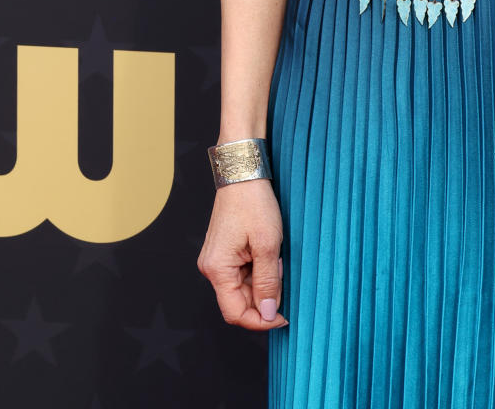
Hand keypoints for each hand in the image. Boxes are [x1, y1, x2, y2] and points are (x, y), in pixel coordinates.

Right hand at [196, 177, 289, 331]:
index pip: (235, 313)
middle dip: (263, 297)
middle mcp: (212, 268)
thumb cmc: (254, 204)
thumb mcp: (268, 244)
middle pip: (238, 302)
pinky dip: (258, 270)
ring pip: (242, 288)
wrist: (243, 173)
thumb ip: (268, 282)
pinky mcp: (224, 252)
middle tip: (282, 276)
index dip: (259, 321)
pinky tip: (269, 254)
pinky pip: (242, 273)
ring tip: (276, 259)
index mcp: (217, 269)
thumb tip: (268, 314)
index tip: (282, 318)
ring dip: (262, 282)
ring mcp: (217, 260)